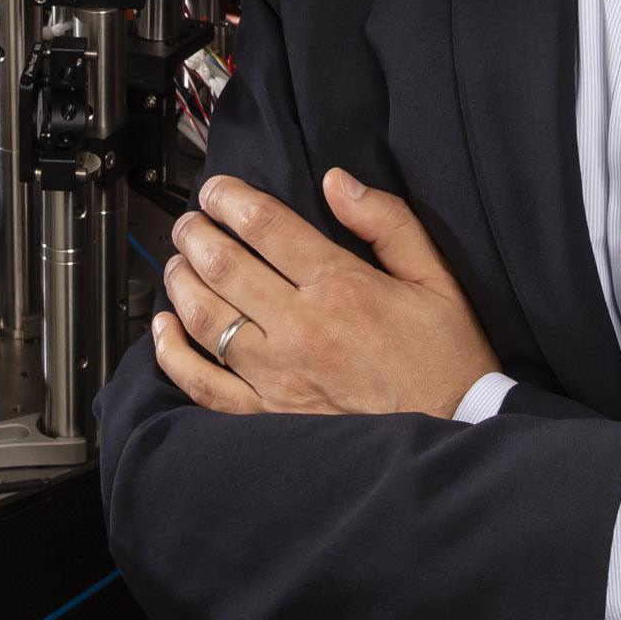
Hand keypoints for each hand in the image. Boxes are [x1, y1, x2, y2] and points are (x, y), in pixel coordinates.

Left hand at [152, 169, 504, 418]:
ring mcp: (278, 375)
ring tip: (177, 262)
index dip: (229, 199)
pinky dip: (174, 355)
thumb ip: (388, 222)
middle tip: (189, 221)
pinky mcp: (268, 416)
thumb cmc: (447, 361)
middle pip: (223, 265)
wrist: (456, 437)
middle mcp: (301, 328)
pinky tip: (164, 329)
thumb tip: (338, 182)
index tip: (216, 191)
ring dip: (180, 282)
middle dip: (195, 233)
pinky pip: (204, 384)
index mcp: (340, 286)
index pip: (265, 226)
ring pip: (205, 318)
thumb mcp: (436, 279)